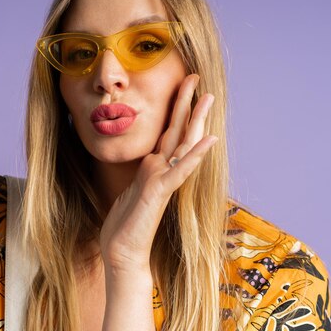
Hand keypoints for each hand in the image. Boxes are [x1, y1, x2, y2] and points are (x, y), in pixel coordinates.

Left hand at [99, 74, 217, 273]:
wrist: (122, 252)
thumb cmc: (125, 224)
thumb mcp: (132, 189)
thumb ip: (144, 173)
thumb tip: (150, 158)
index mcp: (155, 168)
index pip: (170, 132)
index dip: (177, 109)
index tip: (183, 86)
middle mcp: (162, 171)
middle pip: (179, 131)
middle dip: (188, 104)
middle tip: (197, 77)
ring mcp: (163, 181)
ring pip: (183, 144)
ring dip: (195, 120)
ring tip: (208, 98)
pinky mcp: (159, 193)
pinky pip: (179, 170)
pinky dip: (194, 155)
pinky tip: (207, 140)